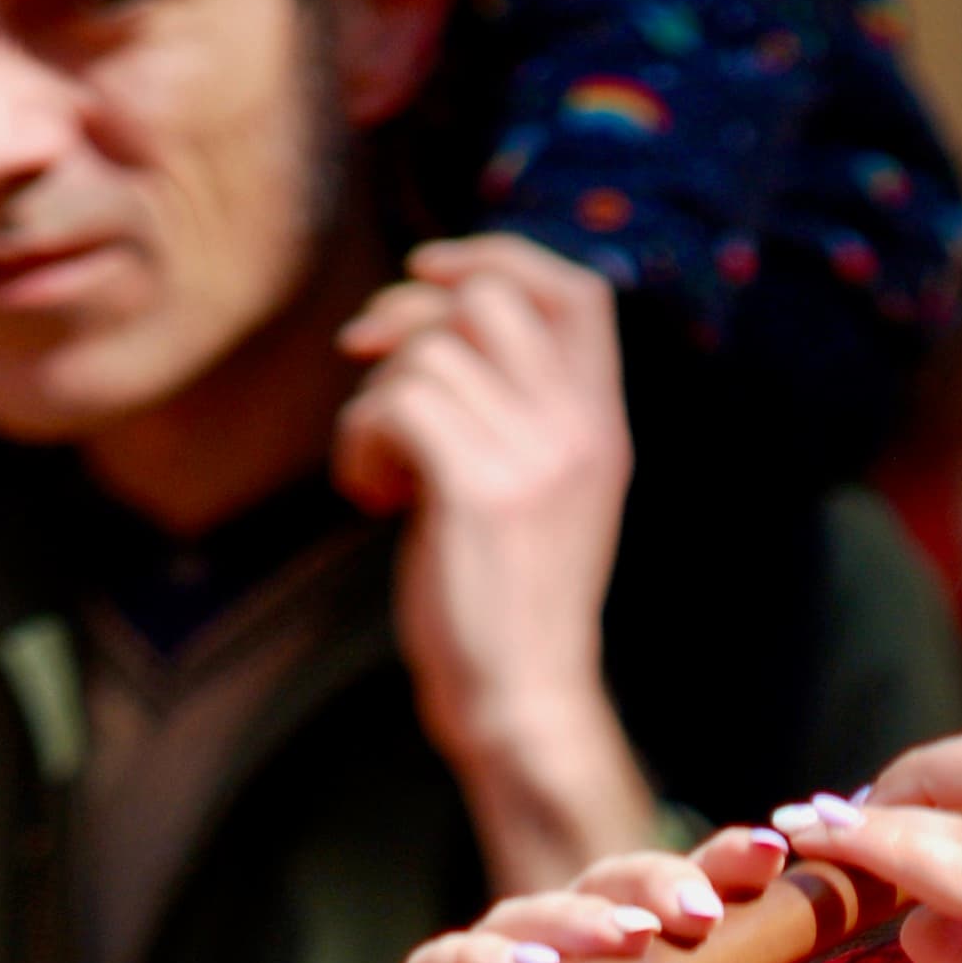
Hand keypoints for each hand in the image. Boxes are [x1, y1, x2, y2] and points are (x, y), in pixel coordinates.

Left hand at [332, 233, 649, 887]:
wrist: (523, 706)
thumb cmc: (509, 609)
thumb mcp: (538, 496)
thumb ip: (516, 416)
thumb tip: (427, 324)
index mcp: (602, 428)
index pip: (575, 290)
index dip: (495, 256)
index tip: (428, 274)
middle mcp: (579, 430)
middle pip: (488, 296)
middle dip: (408, 313)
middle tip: (368, 363)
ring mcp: (534, 457)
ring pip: (427, 353)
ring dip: (374, 400)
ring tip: (380, 470)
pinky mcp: (477, 490)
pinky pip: (394, 405)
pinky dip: (359, 441)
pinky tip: (369, 496)